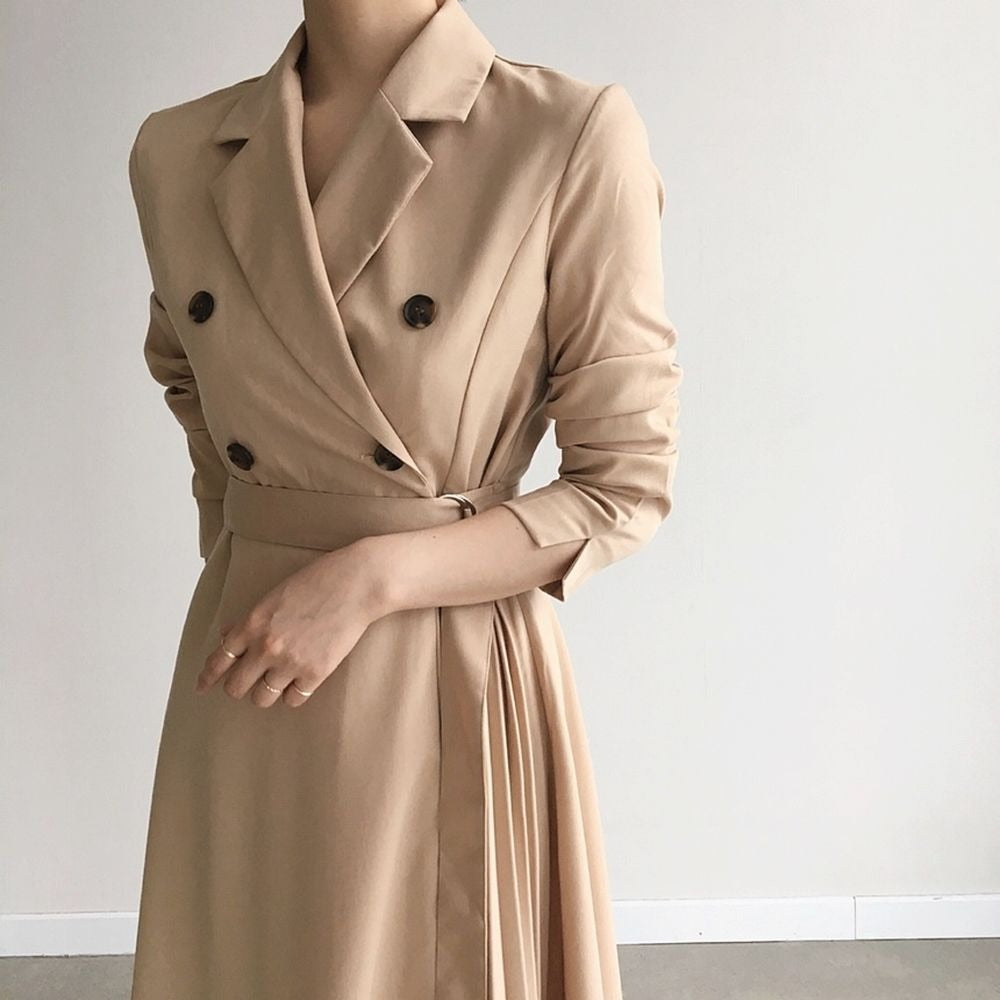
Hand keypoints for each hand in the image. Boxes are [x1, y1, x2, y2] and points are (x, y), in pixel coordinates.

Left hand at [195, 538, 390, 707]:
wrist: (356, 584)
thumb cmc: (317, 582)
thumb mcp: (274, 596)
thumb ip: (250, 620)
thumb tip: (227, 637)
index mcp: (252, 624)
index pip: (218, 660)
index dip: (207, 677)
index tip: (201, 687)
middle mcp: (266, 647)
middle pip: (236, 687)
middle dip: (239, 686)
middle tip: (249, 681)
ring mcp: (291, 662)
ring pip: (262, 698)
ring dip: (266, 692)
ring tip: (276, 681)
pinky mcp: (315, 673)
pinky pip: (293, 699)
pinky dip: (293, 694)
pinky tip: (298, 682)